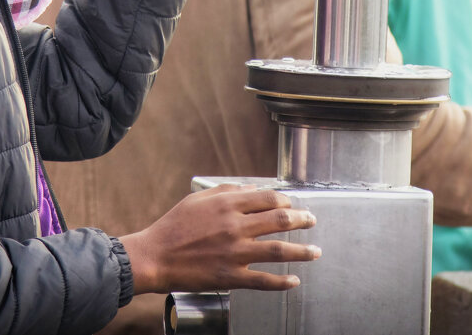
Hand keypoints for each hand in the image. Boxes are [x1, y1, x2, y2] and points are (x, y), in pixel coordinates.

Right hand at [117, 184, 319, 293]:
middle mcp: (235, 227)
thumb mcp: (198, 199)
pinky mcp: (231, 277)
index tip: (291, 204)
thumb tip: (251, 189)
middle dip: (302, 220)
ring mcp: (235, 253)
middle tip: (311, 221)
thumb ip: (227, 191)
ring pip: (278, 250)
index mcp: (227, 205)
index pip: (268, 198)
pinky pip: (263, 280)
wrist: (155, 256)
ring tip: (316, 252)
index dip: (285, 200)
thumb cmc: (174, 226)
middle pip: (280, 220)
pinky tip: (294, 281)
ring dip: (302, 251)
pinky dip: (282, 282)